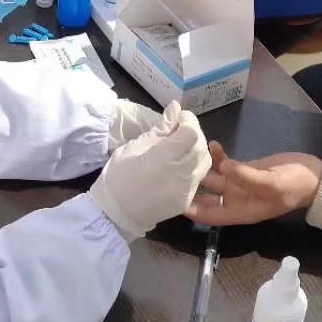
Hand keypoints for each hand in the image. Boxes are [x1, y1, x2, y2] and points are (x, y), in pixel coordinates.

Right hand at [90, 103, 210, 240]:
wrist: (116, 213)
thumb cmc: (119, 176)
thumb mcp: (135, 146)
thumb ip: (160, 129)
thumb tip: (175, 109)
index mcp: (161, 158)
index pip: (190, 133)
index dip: (188, 120)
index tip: (178, 117)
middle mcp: (178, 174)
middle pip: (200, 145)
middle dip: (194, 132)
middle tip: (180, 129)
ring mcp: (184, 190)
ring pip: (205, 161)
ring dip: (197, 148)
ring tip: (182, 146)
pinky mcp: (186, 200)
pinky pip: (198, 177)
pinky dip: (194, 165)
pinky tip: (180, 163)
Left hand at [185, 142, 321, 226]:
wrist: (315, 175)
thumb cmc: (295, 185)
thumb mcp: (273, 184)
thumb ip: (247, 177)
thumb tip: (224, 166)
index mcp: (243, 211)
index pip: (212, 215)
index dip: (194, 211)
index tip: (174, 201)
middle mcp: (238, 200)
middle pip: (208, 198)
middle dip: (192, 188)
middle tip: (172, 174)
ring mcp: (241, 184)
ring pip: (215, 178)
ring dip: (202, 168)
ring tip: (189, 154)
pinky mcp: (246, 169)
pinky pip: (227, 164)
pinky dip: (219, 156)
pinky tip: (212, 143)